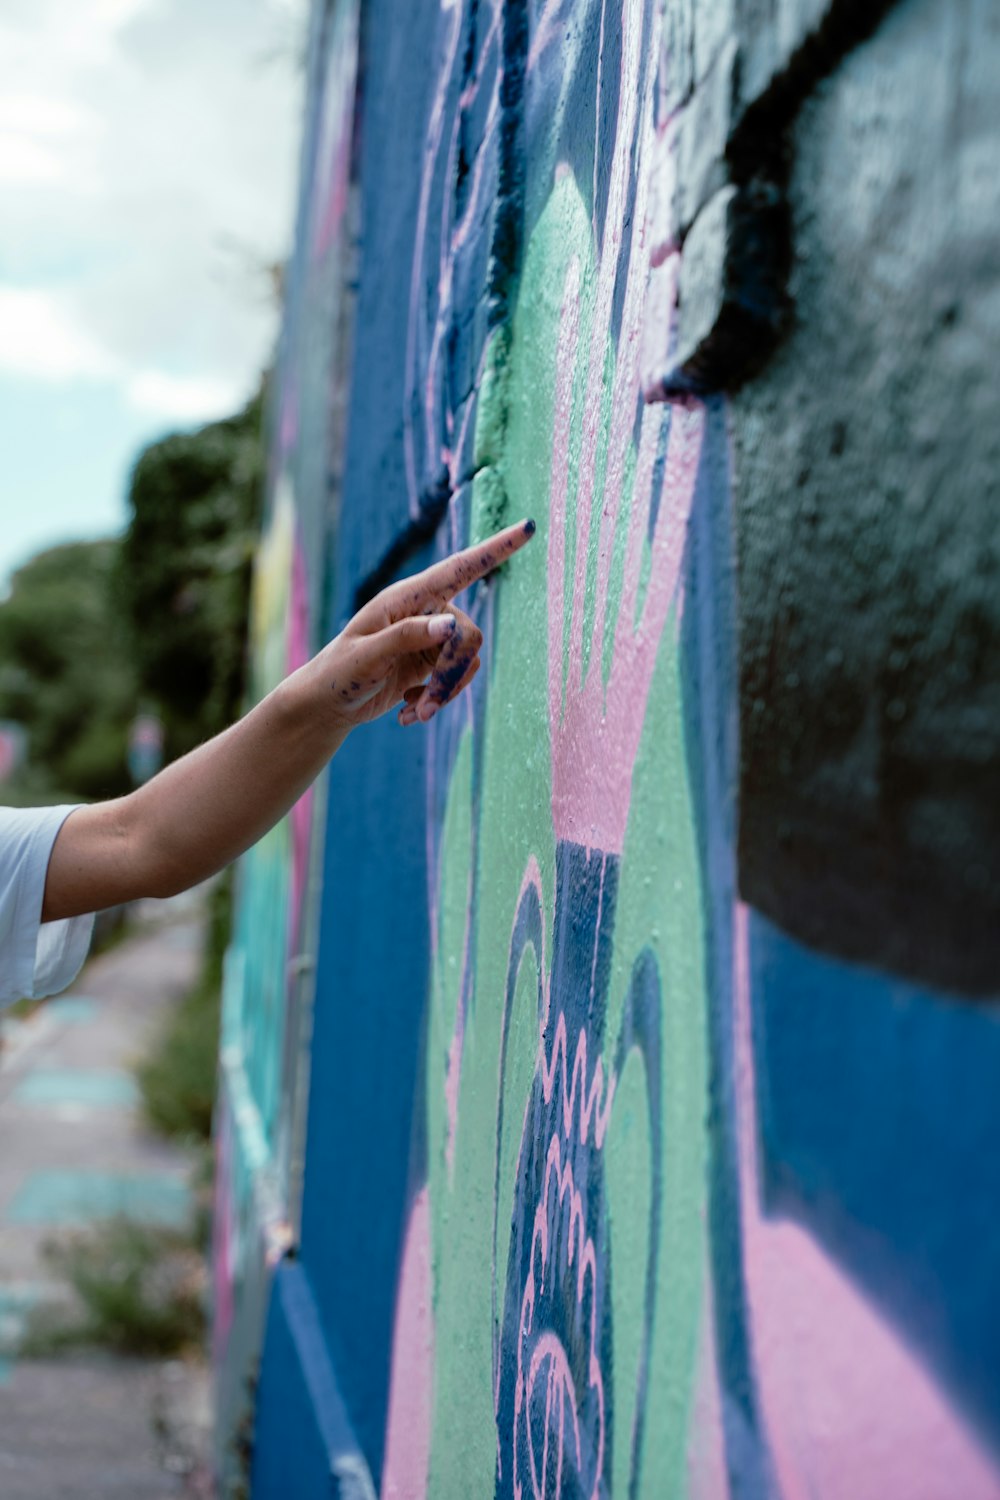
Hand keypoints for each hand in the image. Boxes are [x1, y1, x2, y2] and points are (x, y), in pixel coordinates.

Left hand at [311, 517, 535, 730]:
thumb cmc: (338, 675)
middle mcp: (425, 611)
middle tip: (425, 706)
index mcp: (406, 597)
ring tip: (414, 714)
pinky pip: (457, 679)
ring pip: (466, 662)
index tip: (530, 527)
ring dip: (444, 693)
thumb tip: (452, 623)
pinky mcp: (433, 663)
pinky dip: (438, 700)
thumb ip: (407, 637)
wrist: (328, 705)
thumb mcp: (366, 658)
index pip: (460, 568)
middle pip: (468, 637)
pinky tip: (410, 713)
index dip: (497, 549)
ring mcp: (431, 638)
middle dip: (451, 676)